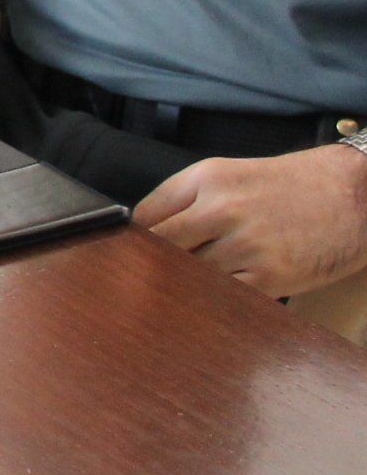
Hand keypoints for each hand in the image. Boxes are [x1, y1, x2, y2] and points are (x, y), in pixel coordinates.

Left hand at [136, 146, 366, 297]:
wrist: (355, 194)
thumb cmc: (291, 186)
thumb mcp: (231, 175)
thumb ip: (186, 199)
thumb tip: (144, 233)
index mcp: (206, 178)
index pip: (145, 216)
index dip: (134, 239)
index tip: (130, 253)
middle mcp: (221, 208)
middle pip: (161, 248)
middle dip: (152, 265)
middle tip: (145, 281)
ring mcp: (246, 244)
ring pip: (190, 274)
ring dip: (186, 283)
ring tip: (187, 287)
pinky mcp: (271, 276)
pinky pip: (224, 295)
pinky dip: (216, 298)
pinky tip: (217, 296)